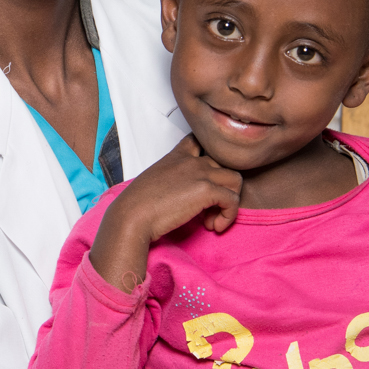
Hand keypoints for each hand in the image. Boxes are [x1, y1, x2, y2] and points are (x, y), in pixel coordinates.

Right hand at [89, 136, 241, 293]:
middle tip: (208, 211)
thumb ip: (172, 181)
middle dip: (222, 188)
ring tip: (211, 219)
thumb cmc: (137, 205)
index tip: (206, 180)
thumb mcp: (154, 183)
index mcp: (177, 156)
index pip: (201, 142)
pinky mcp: (207, 190)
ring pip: (236, 180)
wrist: (132, 215)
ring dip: (229, 202)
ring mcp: (200, 173)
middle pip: (225, 164)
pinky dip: (228, 216)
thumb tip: (183, 198)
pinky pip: (233, 200)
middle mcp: (191, 160)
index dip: (210, 158)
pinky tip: (214, 226)